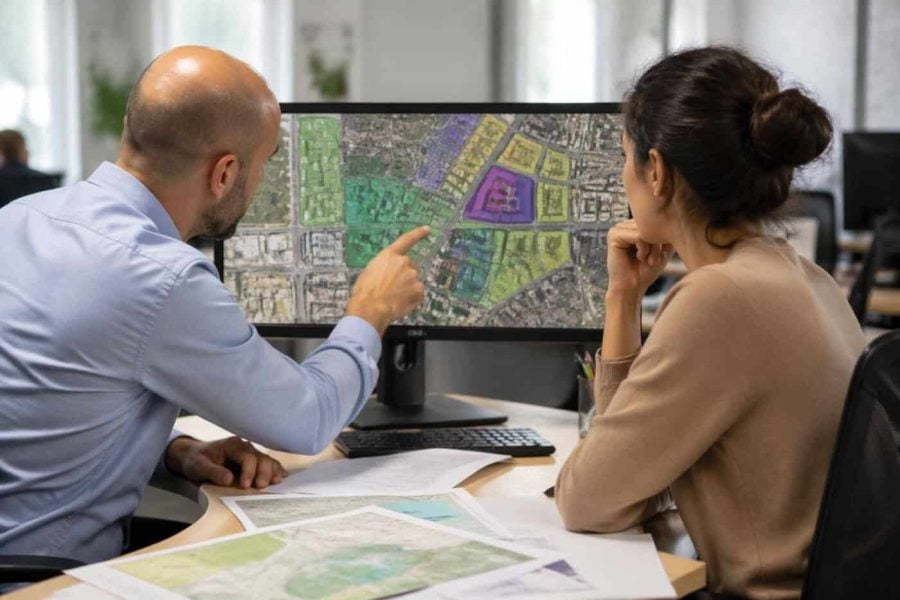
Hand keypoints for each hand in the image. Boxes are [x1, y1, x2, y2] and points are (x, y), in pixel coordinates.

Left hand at [165, 436, 287, 489]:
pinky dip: (275, 470)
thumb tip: (229, 479)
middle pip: (261, 457)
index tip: (245, 485)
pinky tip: (281, 477)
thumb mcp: (198, 466)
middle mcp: (244, 447)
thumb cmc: (196, 460)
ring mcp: (250, 454)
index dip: (249, 471)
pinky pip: (268, 464)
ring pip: (267, 460)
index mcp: (232, 445)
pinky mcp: (253, 463)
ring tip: (276, 483)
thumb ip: (212, 472)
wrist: (194, 457)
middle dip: (264, 472)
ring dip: (272, 471)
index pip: (247, 457)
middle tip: (261, 486)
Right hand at [346, 226, 429, 333]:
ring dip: (407, 288)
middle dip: (405, 276)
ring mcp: (413, 275)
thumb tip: (388, 274)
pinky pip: (418, 294)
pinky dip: (412, 299)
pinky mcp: (419, 289)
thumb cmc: (365, 292)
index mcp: (389, 255)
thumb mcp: (369, 272)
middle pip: (411, 266)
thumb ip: (383, 267)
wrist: (370, 308)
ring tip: (393, 298)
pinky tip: (400, 303)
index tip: (427, 229)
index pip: (406, 240)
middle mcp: (403, 262)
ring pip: (414, 282)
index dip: (418, 234)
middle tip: (393, 288)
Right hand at [606, 220, 673, 297]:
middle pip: (651, 225)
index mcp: (634, 226)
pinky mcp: (614, 235)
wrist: (632, 287)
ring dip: (651, 247)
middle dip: (657, 244)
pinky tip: (639, 257)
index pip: (656, 222)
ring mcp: (618, 228)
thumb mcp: (663, 249)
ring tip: (647, 260)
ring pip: (646, 230)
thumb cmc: (646, 271)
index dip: (662, 238)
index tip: (659, 255)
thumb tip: (679, 220)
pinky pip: (638, 236)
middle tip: (653, 260)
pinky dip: (644, 249)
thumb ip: (668, 234)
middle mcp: (625, 224)